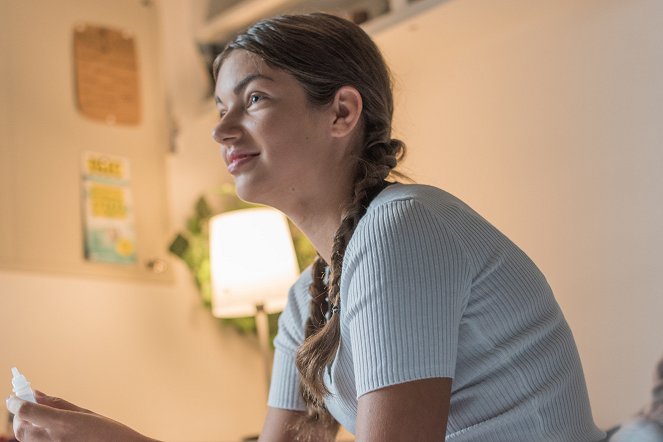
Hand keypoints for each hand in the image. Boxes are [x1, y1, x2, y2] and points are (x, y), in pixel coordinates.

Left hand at [6, 391, 157, 441]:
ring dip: (27, 427)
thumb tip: (36, 394)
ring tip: (39, 418)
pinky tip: (48, 430)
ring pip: (26, 439)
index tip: (14, 396)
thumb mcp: (85, 413)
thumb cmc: (110, 433)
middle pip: (21, 428)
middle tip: (27, 406)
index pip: (26, 411)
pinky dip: (36, 437)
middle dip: (20, 416)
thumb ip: (58, 404)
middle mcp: (54, 439)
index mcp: (63, 423)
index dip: (16, 402)